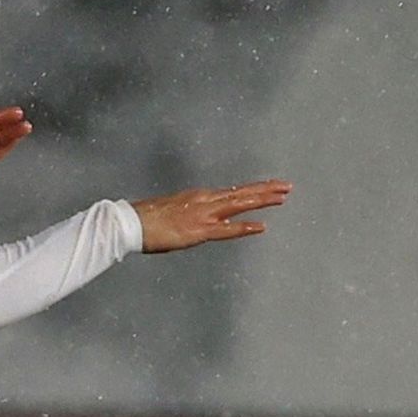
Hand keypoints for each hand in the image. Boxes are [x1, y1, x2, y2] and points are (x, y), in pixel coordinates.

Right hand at [132, 179, 292, 252]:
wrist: (131, 222)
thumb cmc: (145, 219)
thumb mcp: (172, 211)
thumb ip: (188, 213)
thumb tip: (194, 218)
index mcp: (198, 197)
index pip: (232, 191)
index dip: (252, 189)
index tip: (269, 185)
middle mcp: (204, 201)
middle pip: (241, 193)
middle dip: (265, 189)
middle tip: (286, 186)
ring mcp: (203, 215)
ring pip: (239, 204)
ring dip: (262, 200)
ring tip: (282, 197)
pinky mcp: (199, 230)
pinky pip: (226, 229)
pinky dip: (244, 228)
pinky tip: (261, 226)